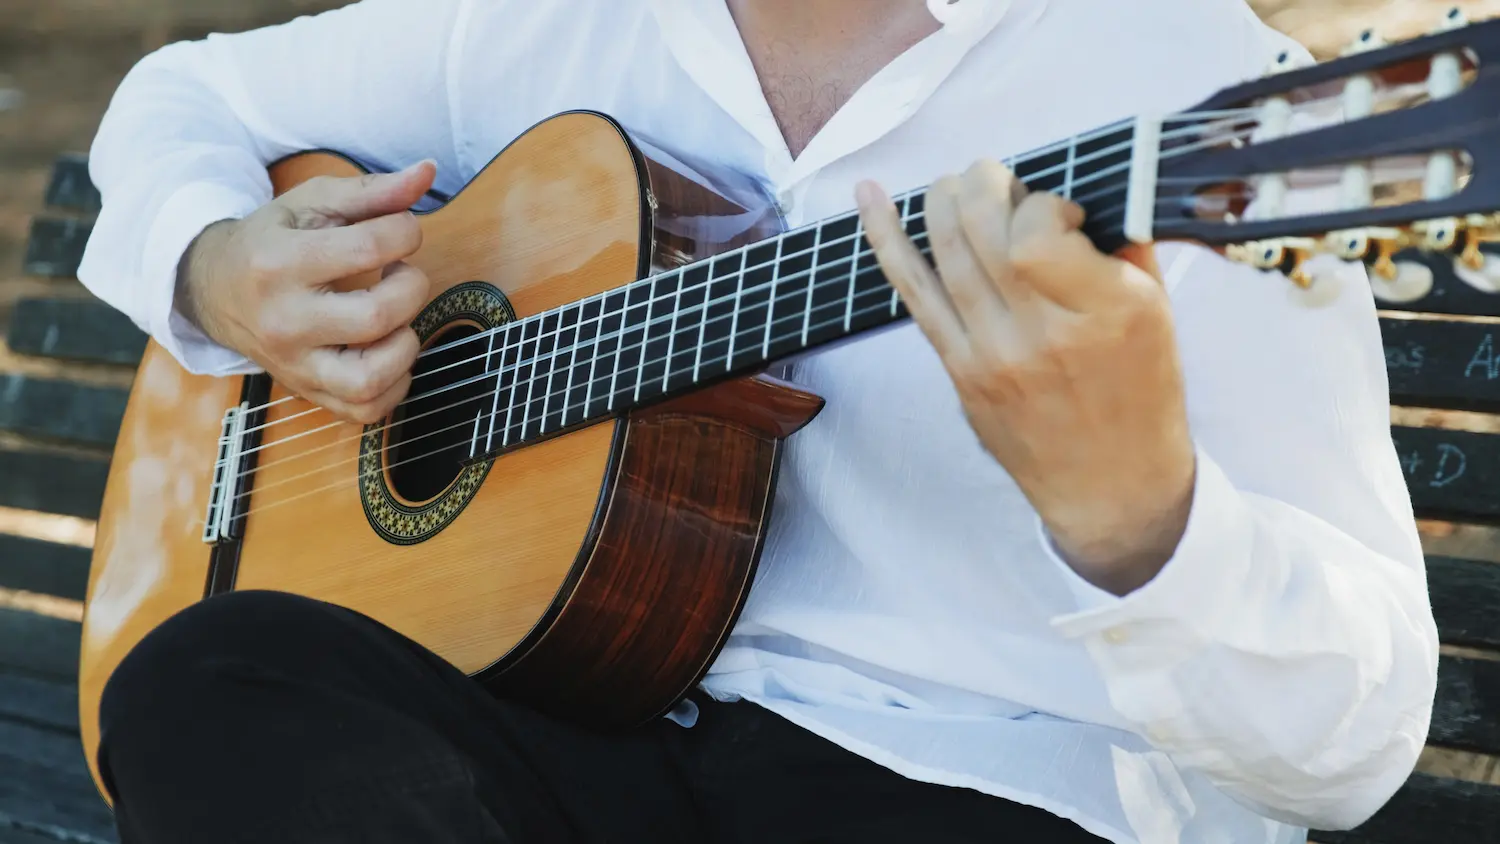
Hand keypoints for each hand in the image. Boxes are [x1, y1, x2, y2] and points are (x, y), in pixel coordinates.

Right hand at [177, 160, 437, 423]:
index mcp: (279, 263)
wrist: (214, 290)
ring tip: (397, 318)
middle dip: (411, 289)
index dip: (407, 232)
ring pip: (368, 379)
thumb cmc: (273, 240)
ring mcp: (293, 365)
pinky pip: (365, 409)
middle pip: (375, 317)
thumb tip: (428, 172)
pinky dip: (395, 385)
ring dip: (405, 345)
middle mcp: (283, 320)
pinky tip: (389, 350)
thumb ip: (373, 190)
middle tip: (402, 275)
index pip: (368, 249)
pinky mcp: (307, 392)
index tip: (403, 231)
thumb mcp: (312, 203)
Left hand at [855, 160, 1195, 594]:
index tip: (1057, 210)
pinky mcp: (960, 372)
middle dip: (981, 183)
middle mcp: (1042, 334)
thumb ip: (1121, 245)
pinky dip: (886, 240)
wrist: (1110, 486)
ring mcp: (992, 355)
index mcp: (1105, 312)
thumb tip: (1079, 182)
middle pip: (983, 231)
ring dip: (941, 200)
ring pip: (945, 253)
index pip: (1038, 232)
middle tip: (992, 176)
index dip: (1039, 202)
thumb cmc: (1140, 395)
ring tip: (951, 185)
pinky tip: (869, 199)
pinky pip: (915, 294)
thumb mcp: (1157, 313)